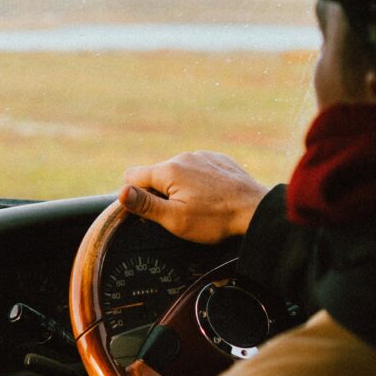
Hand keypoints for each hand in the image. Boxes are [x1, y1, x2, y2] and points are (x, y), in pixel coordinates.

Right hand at [119, 151, 267, 243]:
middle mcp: (183, 157)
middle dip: (160, 193)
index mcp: (168, 171)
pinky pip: (198, 168)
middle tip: (179, 214)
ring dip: (180, 187)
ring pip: (178, 171)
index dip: (135, 196)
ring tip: (200, 207)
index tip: (150, 212)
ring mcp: (202, 156)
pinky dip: (199, 182)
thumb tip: (120, 192)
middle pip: (156, 174)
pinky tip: (212, 197)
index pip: (132, 176)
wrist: (255, 210)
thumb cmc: (215, 219)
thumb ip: (146, 205)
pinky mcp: (217, 159)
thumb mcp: (175, 219)